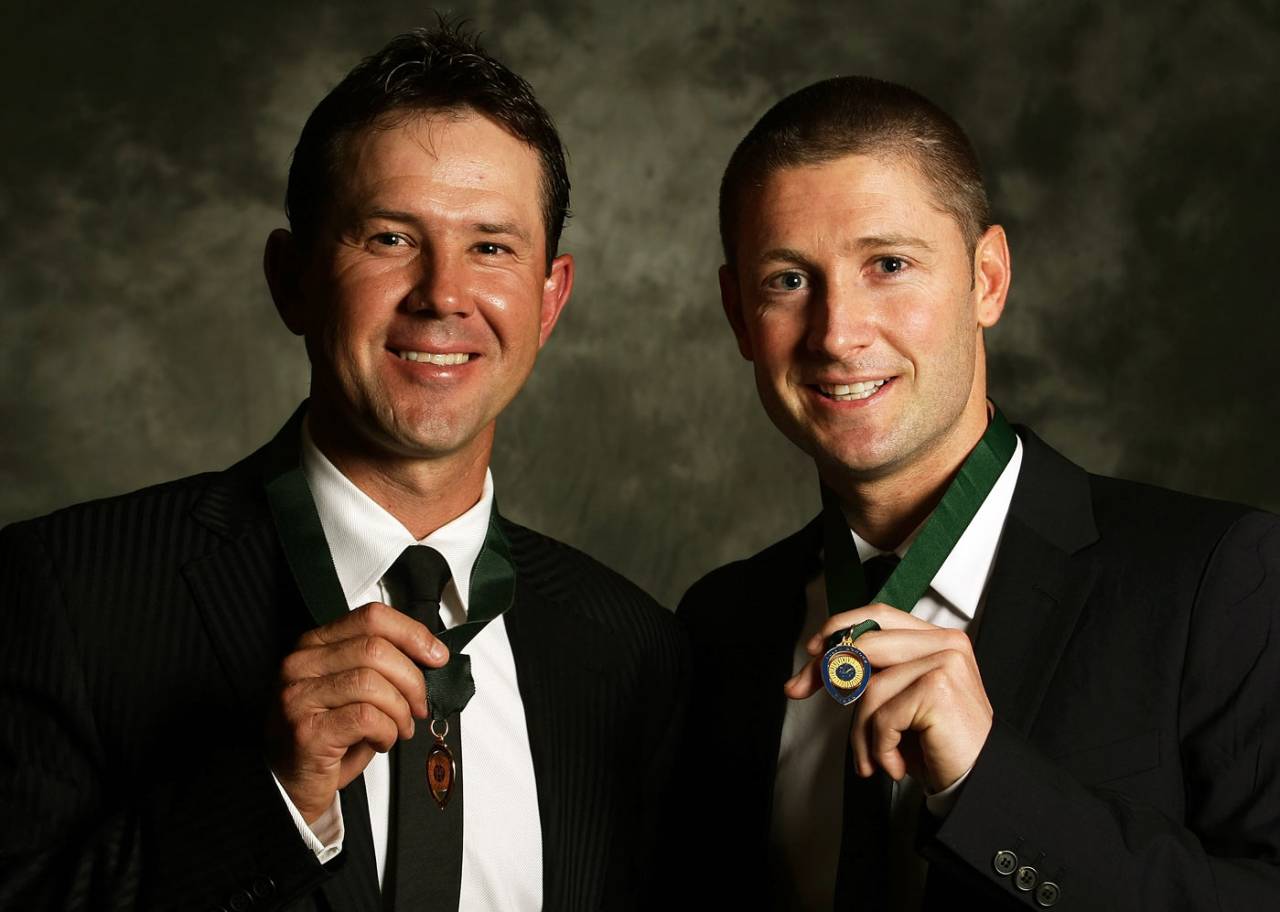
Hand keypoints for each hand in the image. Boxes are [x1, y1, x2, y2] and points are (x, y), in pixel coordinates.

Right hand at [266, 601, 447, 822]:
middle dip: (412, 680)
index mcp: (316, 644)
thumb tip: (430, 657)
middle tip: (419, 705)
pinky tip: (381, 740)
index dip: (412, 634)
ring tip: (400, 728)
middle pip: (376, 649)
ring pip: (373, 683)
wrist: (289, 785)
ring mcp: (299, 696)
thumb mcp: (354, 691)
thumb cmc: (326, 737)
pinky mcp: (306, 730)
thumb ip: (381, 667)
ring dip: (400, 710)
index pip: (371, 618)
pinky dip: (387, 731)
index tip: (436, 656)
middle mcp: (302, 663)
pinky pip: (366, 717)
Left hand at [784, 603, 991, 792]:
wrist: (980, 783)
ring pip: (869, 688)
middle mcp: (946, 643)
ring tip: (875, 759)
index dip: (839, 629)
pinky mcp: (938, 689)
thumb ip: (870, 675)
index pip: (879, 617)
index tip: (810, 652)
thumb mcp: (899, 701)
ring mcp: (945, 662)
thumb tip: (814, 668)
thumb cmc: (939, 745)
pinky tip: (897, 765)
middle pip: (864, 645)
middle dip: (824, 671)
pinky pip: (883, 716)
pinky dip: (880, 748)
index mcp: (937, 639)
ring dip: (862, 734)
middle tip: (799, 690)